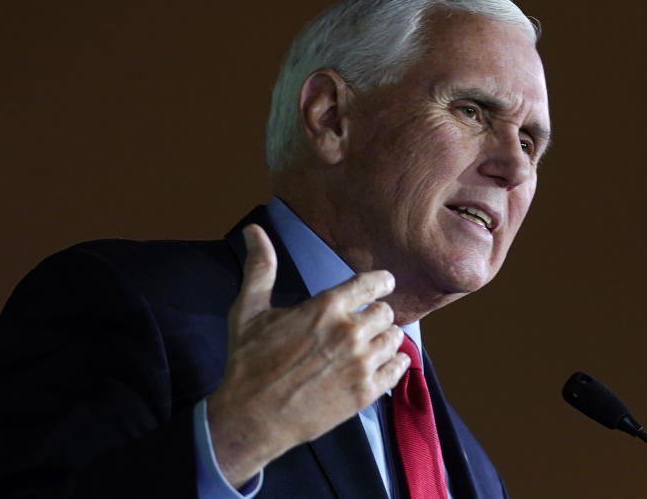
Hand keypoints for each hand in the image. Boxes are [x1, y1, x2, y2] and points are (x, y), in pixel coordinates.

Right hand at [206, 224, 409, 486]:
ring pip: (395, 339)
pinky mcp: (366, 392)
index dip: (381, 282)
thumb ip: (260, 268)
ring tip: (371, 343)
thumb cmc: (249, 362)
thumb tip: (253, 230)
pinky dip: (394, 364)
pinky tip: (382, 364)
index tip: (382, 285)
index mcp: (326, 307)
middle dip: (378, 314)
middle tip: (367, 321)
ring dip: (385, 339)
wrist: (252, 416)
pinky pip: (398, 369)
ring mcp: (361, 363)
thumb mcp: (248, 310)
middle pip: (387, 312)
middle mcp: (350, 332)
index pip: (373, 283)